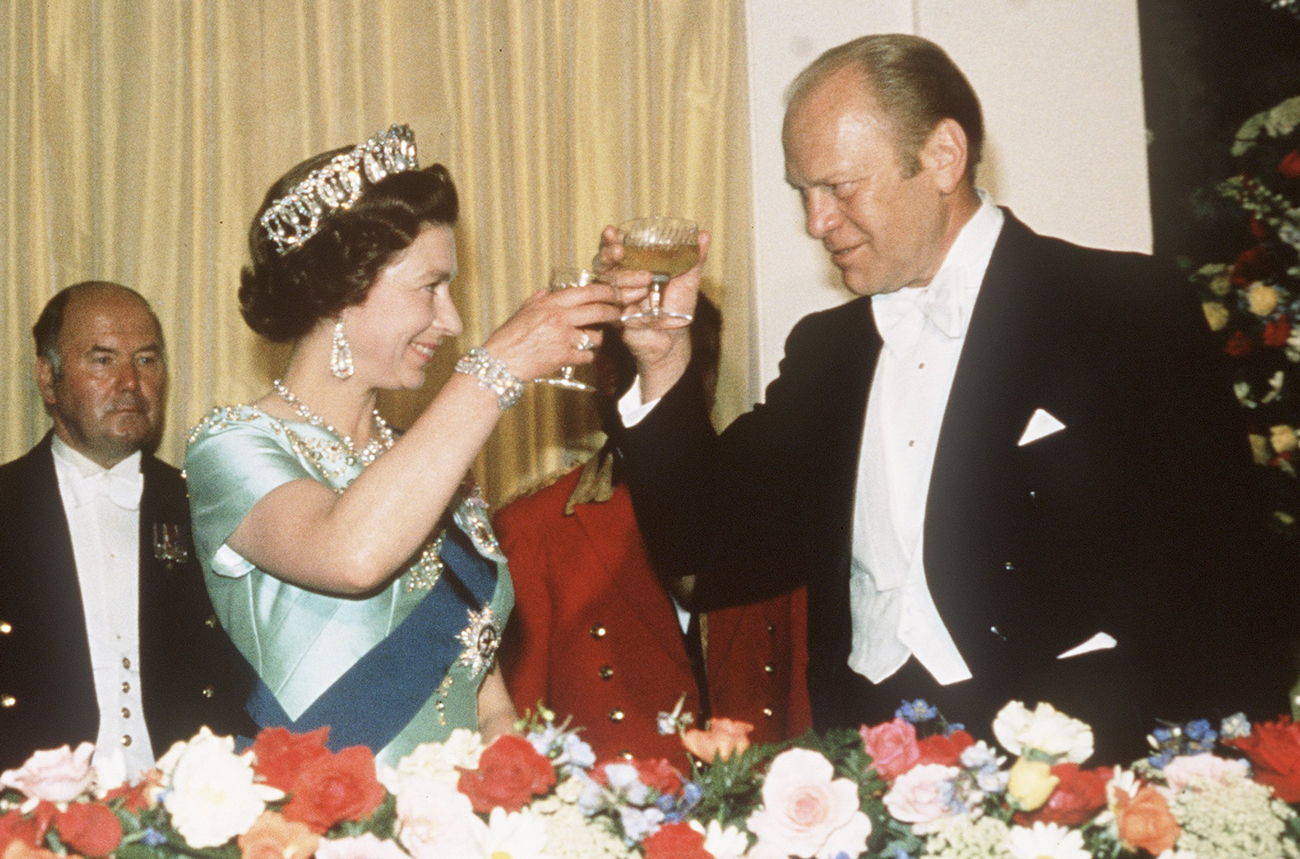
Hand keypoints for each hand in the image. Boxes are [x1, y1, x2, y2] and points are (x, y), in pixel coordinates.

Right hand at [481, 281, 621, 381]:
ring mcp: (563, 338)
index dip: (606, 291)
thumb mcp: (523, 311)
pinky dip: (585, 357)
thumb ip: (539, 299)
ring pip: (596, 336)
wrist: (500, 362)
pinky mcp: (564, 357)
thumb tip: (549, 290)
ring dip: (596, 339)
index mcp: (550, 303)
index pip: (586, 292)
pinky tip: (577, 356)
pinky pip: (587, 356)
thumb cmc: (509, 338)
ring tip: (587, 340)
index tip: (614, 292)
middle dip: (613, 311)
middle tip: (618, 313)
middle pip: (598, 310)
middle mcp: (559, 318)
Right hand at [593, 225, 710, 400]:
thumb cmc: (678, 309)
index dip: (611, 239)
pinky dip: (625, 299)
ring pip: (605, 281)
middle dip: (607, 254)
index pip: (616, 248)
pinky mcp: (613, 316)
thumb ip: (693, 258)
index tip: (612, 230)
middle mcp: (620, 280)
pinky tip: (638, 301)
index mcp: (634, 267)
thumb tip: (704, 235)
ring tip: (646, 281)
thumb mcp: (688, 280)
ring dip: (624, 277)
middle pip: (602, 262)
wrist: (673, 339)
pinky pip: (610, 304)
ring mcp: (614, 298)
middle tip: (618, 250)